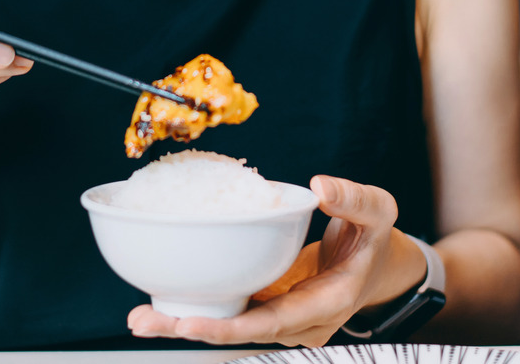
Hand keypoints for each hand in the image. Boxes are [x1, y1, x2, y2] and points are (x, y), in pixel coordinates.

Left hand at [126, 175, 422, 346]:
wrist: (377, 265)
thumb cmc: (375, 240)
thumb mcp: (379, 213)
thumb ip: (354, 200)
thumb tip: (320, 186)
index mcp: (325, 304)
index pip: (272, 323)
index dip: (230, 328)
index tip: (190, 324)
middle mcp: (298, 322)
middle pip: (239, 332)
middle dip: (190, 329)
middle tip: (144, 321)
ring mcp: (280, 318)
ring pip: (229, 326)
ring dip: (183, 323)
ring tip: (141, 317)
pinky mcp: (266, 306)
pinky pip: (229, 310)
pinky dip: (196, 307)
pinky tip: (160, 300)